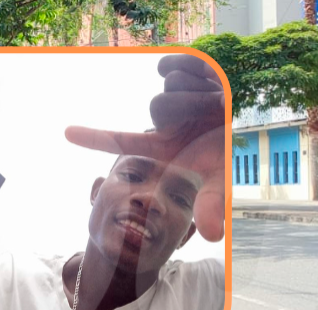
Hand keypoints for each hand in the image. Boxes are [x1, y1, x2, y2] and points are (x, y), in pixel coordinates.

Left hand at [64, 54, 226, 241]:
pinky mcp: (175, 72)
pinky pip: (172, 65)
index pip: (121, 140)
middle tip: (208, 114)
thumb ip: (213, 203)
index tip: (67, 132)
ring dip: (198, 91)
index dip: (94, 136)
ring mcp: (167, 97)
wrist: (251, 118)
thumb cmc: (228, 151)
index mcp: (161, 146)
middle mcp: (159, 122)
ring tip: (214, 101)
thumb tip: (212, 236)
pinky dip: (193, 68)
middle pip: (157, 104)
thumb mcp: (220, 178)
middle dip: (187, 107)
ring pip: (168, 85)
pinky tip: (208, 79)